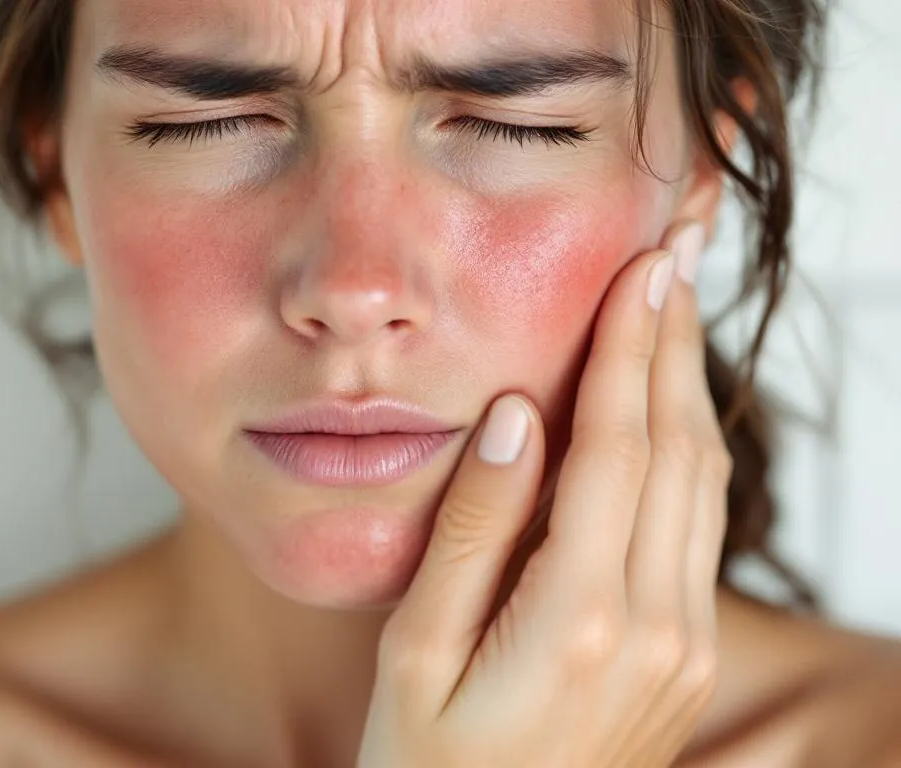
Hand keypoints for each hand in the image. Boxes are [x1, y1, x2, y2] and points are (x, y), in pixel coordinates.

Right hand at [357, 221, 727, 767]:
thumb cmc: (430, 767)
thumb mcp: (416, 652)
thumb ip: (470, 533)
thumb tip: (516, 422)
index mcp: (580, 617)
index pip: (617, 448)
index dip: (631, 349)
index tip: (642, 267)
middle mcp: (653, 625)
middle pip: (677, 450)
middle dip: (674, 342)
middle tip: (676, 252)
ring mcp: (681, 644)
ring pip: (702, 486)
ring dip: (690, 389)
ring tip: (676, 310)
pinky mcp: (684, 655)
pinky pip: (698, 530)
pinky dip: (688, 453)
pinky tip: (669, 413)